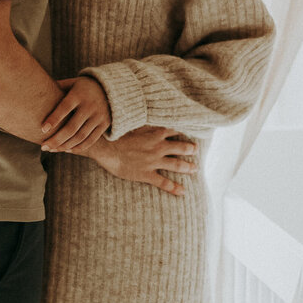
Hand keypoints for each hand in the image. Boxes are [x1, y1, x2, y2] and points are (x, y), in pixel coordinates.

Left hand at [40, 76, 111, 151]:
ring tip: (52, 149)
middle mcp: (90, 106)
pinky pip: (90, 140)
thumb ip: (57, 88)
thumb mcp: (71, 83)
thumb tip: (35, 90)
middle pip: (72, 127)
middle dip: (56, 139)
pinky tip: (66, 150)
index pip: (65, 108)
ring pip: (80, 136)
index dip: (54, 119)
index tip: (42, 129)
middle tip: (43, 147)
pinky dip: (78, 147)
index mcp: (79, 94)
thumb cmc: (82, 87)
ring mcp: (99, 116)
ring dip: (65, 146)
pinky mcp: (104, 124)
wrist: (110, 88)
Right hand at [81, 125, 198, 193]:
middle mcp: (158, 146)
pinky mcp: (147, 174)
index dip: (185, 130)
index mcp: (156, 132)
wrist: (105, 147)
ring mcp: (154, 161)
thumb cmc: (116, 132)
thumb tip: (151, 111)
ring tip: (195, 169)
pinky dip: (175, 187)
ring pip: (176, 164)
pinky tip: (183, 191)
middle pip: (180, 147)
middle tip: (196, 150)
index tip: (192, 130)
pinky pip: (164, 182)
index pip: (175, 129)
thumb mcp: (134, 121)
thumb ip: (146, 120)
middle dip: (190, 149)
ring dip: (187, 167)